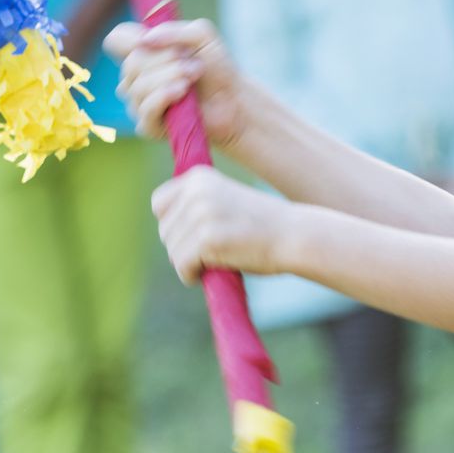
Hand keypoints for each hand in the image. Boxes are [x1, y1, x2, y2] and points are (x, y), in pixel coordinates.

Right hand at [105, 18, 249, 150]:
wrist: (234, 99)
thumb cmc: (216, 67)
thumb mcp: (202, 36)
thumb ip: (175, 30)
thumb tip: (145, 40)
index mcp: (143, 52)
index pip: (116, 40)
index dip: (129, 38)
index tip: (151, 40)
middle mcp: (136, 78)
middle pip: (131, 62)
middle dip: (167, 59)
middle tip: (194, 64)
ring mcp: (139, 103)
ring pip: (139, 86)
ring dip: (172, 77)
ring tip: (194, 78)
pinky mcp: (149, 126)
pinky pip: (145, 110)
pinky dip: (164, 97)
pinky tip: (183, 93)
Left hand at [151, 166, 293, 283]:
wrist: (294, 236)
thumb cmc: (261, 225)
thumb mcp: (225, 200)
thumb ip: (196, 205)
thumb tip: (165, 225)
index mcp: (199, 177)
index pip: (159, 203)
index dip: (173, 223)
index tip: (193, 234)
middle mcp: (196, 191)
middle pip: (165, 231)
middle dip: (183, 247)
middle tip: (212, 251)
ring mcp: (201, 214)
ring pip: (172, 251)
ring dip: (190, 263)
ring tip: (217, 259)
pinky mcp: (207, 240)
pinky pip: (182, 266)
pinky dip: (192, 275)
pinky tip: (213, 271)